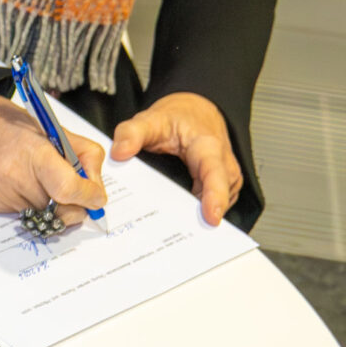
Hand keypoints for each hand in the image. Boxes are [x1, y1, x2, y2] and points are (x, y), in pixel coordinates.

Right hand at [0, 89, 107, 225]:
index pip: (70, 189)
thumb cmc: (0, 120)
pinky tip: (13, 178)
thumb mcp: (47, 126)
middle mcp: (14, 177)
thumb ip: (80, 153)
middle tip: (69, 188)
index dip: (89, 197)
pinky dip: (25, 199)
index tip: (96, 197)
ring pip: (41, 213)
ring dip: (46, 200)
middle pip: (59, 207)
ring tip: (31, 174)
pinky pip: (20, 212)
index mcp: (33, 153)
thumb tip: (97, 186)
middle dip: (70, 201)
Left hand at [110, 91, 243, 225]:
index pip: (215, 174)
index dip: (215, 197)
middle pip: (218, 197)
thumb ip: (132, 133)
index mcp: (208, 148)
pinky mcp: (221, 189)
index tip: (211, 217)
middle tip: (178, 234)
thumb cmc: (179, 117)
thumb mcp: (151, 119)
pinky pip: (211, 206)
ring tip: (170, 229)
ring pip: (216, 205)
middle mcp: (223, 166)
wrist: (194, 113)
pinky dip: (195, 213)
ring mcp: (226, 180)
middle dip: (201, 216)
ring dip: (196, 217)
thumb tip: (119, 153)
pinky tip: (175, 220)